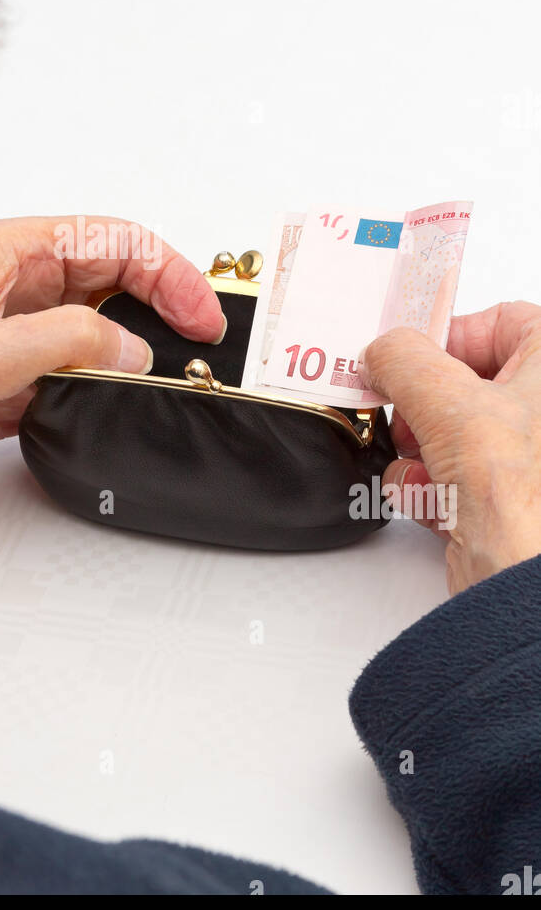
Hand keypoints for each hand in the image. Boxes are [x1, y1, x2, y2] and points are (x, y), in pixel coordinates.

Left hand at [0, 216, 223, 506]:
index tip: (199, 313)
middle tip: (202, 340)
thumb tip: (131, 346)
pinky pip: (69, 377)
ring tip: (174, 371)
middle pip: (108, 279)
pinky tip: (120, 404)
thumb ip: (61, 345)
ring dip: (133, 348)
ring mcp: (6, 339)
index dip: (163, 270)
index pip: (107, 241)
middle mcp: (8, 290)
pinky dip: (102, 389)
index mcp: (2, 256)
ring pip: (93, 329)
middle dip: (159, 301)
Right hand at [363, 301, 540, 594]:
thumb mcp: (445, 399)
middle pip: (471, 383)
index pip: (504, 321)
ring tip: (418, 467)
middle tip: (404, 415)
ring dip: (423, 451)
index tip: (411, 359)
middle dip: (426, 406)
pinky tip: (430, 501)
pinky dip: (434, 487)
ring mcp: (536, 464)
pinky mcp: (516, 506)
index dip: (451, 336)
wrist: (530, 588)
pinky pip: (461, 478)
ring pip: (459, 434)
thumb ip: (403, 359)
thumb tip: (384, 352)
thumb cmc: (525, 497)